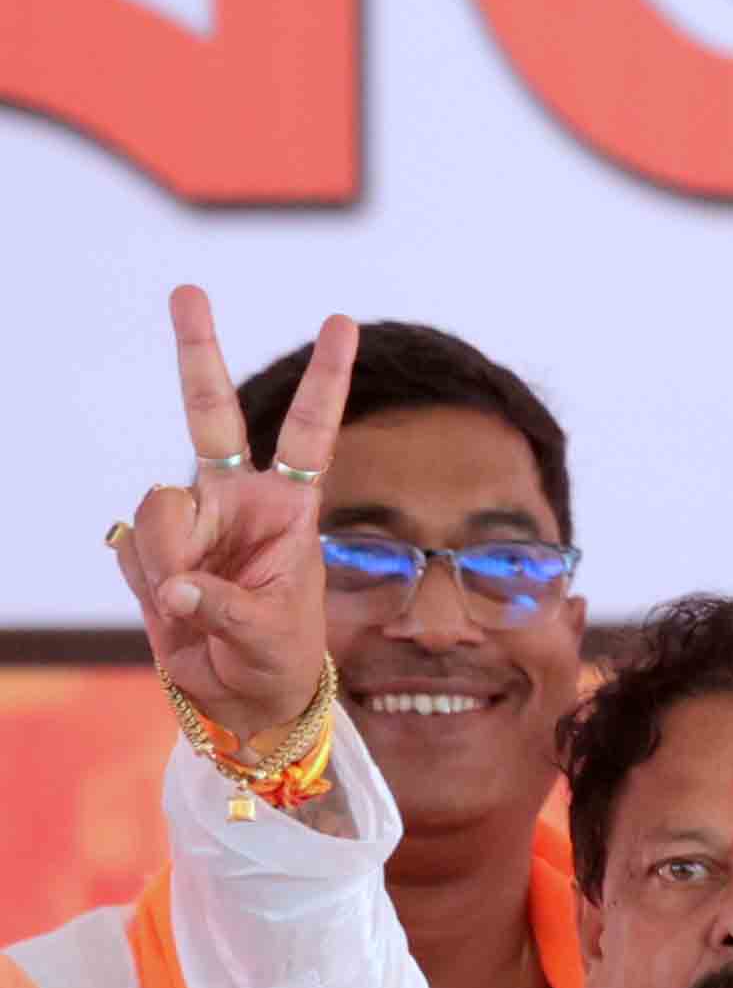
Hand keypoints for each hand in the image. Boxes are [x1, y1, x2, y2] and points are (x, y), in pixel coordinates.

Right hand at [116, 289, 351, 750]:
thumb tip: (174, 588)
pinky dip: (148, 583)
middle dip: (198, 350)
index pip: (309, 432)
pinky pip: (132, 551)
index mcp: (288, 508)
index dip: (326, 379)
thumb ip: (220, 606)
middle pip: (210, 413)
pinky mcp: (150, 546)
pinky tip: (173, 605)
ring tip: (196, 603)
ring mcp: (190, 518)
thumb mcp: (269, 637)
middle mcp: (236, 498)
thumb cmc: (278, 661)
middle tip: (189, 290)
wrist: (241, 697)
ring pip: (157, 507)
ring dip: (169, 560)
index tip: (345, 323)